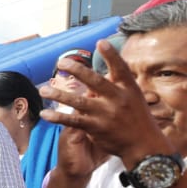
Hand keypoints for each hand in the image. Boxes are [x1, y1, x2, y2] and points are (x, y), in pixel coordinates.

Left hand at [40, 39, 174, 168]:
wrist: (143, 145)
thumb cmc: (137, 118)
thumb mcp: (134, 98)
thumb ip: (118, 85)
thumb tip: (106, 69)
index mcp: (129, 89)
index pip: (120, 68)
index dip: (111, 54)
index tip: (101, 42)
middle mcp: (118, 99)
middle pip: (95, 81)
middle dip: (77, 70)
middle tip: (61, 62)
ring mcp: (106, 113)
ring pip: (78, 102)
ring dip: (59, 94)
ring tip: (43, 89)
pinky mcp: (96, 127)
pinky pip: (73, 120)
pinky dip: (57, 117)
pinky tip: (45, 113)